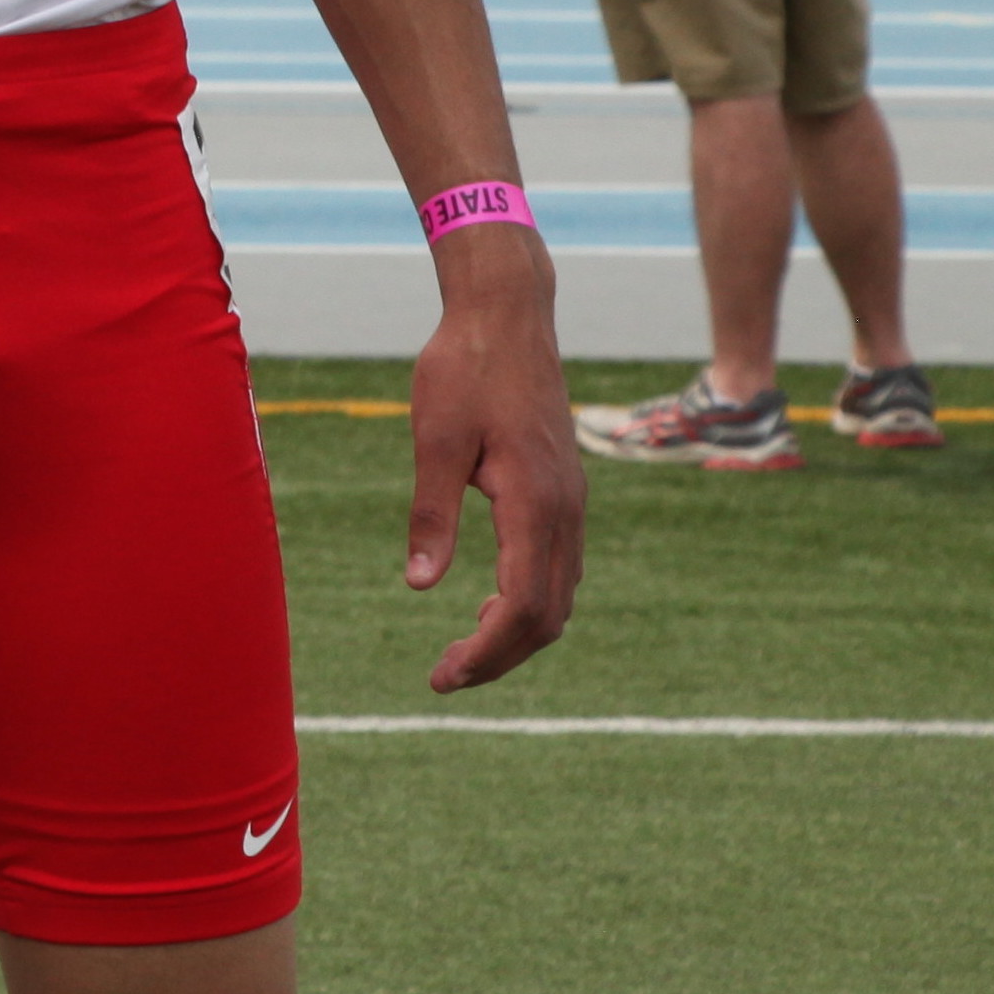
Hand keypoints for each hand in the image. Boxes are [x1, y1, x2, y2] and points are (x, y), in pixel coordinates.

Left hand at [403, 235, 578, 690]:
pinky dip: (528, 599)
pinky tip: (487, 601)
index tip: (443, 677)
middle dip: (500, 656)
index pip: (520, 607)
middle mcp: (566, 512)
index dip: (485, 652)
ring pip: (558, 595)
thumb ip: (430, 514)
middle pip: (546, 616)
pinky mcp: (566, 491)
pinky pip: (558, 567)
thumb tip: (420, 586)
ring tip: (462, 649)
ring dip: (516, 632)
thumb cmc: (463, 369)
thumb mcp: (433, 440)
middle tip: (445, 677)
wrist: (507, 315)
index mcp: (535, 504)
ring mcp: (573, 502)